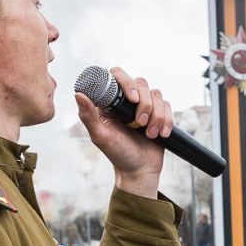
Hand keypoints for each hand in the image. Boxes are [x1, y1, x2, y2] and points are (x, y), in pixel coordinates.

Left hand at [75, 67, 171, 198]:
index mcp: (109, 101)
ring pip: (156, 93)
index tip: (132, 99)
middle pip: (141, 82)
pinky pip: (167, 105)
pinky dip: (167, 119)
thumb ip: (88, 116)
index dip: (127, 82)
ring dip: (157, 115)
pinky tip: (161, 134)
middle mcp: (126, 100)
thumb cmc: (118, 154)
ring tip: (150, 133)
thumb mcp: (100, 137)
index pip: (117, 75)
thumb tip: (78, 94)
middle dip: (145, 104)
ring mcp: (144, 106)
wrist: (140, 170)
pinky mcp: (158, 113)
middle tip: (140, 123)